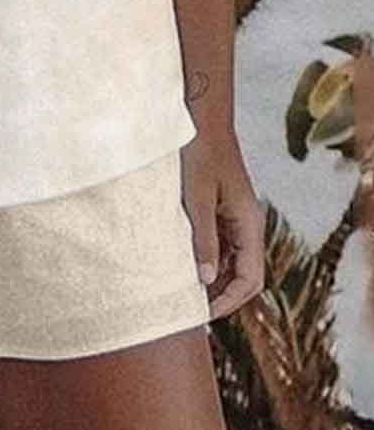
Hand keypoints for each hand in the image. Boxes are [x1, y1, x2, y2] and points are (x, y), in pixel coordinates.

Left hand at [181, 128, 265, 319]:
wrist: (200, 116)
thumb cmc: (199, 151)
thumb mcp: (197, 197)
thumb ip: (202, 238)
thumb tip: (205, 280)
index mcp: (249, 224)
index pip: (250, 279)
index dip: (228, 301)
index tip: (200, 314)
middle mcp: (247, 224)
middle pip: (241, 274)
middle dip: (219, 294)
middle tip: (186, 310)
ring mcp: (234, 217)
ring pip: (229, 260)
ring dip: (210, 277)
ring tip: (180, 291)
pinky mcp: (220, 208)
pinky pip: (218, 243)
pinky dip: (204, 257)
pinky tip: (179, 263)